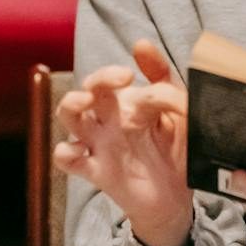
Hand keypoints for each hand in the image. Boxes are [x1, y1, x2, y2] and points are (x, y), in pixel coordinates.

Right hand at [54, 39, 193, 245]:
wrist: (178, 200)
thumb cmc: (177, 152)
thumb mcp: (181, 113)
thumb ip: (166, 83)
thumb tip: (140, 45)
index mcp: (131, 102)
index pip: (120, 78)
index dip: (128, 72)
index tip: (143, 78)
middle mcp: (111, 119)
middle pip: (90, 88)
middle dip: (99, 78)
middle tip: (121, 79)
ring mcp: (100, 144)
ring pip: (69, 116)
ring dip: (71, 105)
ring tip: (85, 102)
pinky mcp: (96, 170)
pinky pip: (66, 158)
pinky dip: (64, 152)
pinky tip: (76, 150)